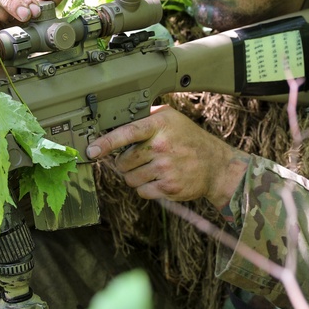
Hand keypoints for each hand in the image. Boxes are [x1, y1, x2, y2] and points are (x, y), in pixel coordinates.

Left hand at [84, 104, 248, 210]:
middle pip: (123, 162)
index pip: (127, 133)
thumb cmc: (190, 139)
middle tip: (140, 159)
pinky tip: (159, 180)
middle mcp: (161, 146)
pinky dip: (146, 188)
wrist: (216, 165)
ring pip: (130, 179)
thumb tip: (117, 119)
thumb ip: (146, 117)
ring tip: (152, 169)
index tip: (91, 150)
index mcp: (159, 125)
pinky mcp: (168, 187)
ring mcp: (165, 168)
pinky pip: (142, 192)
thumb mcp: (172, 118)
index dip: (106, 142)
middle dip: (126, 163)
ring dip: (135, 176)